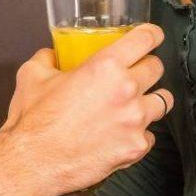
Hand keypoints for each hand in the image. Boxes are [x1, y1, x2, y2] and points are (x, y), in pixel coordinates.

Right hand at [0, 23, 172, 195]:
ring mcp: (135, 121)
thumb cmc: (34, 120)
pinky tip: (122, 133)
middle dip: (146, 66)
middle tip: (133, 72)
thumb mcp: (32, 75)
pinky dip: (139, 133)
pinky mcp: (135, 148)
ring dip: (149, 99)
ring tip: (133, 104)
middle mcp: (126, 91)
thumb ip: (47, 58)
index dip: (151, 34)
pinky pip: (150, 135)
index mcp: (105, 66)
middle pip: (157, 67)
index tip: (151, 36)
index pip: (145, 39)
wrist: (32, 162)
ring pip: (162, 101)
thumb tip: (51, 56)